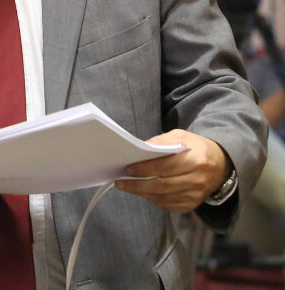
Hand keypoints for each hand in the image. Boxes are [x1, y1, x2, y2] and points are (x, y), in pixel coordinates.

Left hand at [114, 129, 228, 211]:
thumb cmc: (195, 148)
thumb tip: (139, 150)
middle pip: (162, 185)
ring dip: (142, 192)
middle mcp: (197, 180)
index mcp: (196, 160)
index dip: (144, 169)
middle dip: (137, 184)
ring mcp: (196, 195)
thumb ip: (160, 142)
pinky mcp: (192, 205)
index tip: (127, 169)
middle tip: (120, 182)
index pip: (165, 167)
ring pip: (163, 197)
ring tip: (127, 186)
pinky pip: (168, 204)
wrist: (220, 165)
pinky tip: (143, 192)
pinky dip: (153, 199)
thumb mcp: (181, 136)